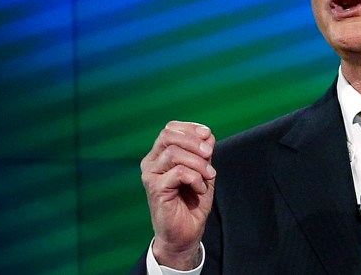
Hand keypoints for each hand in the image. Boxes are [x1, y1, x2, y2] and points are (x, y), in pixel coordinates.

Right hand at [140, 121, 215, 269]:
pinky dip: (195, 178)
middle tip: (209, 155)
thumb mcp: (203, 171)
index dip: (191, 128)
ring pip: (175, 154)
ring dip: (198, 163)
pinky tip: (200, 188)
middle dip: (194, 142)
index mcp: (160, 155)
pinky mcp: (156, 189)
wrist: (186, 232)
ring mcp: (151, 175)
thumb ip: (204, 153)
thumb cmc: (192, 201)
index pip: (170, 129)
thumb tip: (207, 134)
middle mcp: (151, 162)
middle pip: (169, 136)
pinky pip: (179, 173)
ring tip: (208, 176)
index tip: (208, 136)